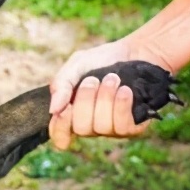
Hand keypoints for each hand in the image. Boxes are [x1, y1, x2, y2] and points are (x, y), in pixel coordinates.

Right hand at [48, 40, 168, 148]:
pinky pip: (122, 126)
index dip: (60, 127)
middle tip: (94, 79)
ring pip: (101, 127)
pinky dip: (121, 105)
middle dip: (86, 100)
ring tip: (113, 79)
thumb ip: (61, 84)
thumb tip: (53, 110)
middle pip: (81, 129)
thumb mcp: (77, 65)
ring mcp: (111, 128)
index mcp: (72, 113)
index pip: (60, 136)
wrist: (136, 53)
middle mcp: (91, 125)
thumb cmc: (103, 60)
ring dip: (106, 99)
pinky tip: (125, 90)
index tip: (65, 109)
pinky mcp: (132, 127)